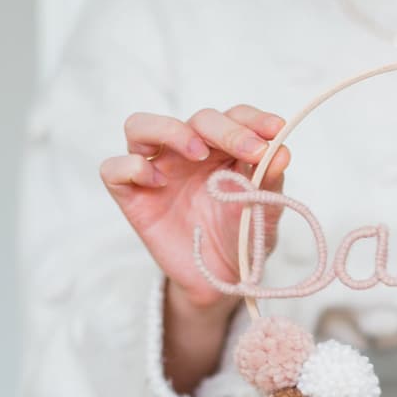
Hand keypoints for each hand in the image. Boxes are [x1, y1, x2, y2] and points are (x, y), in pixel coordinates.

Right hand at [100, 104, 290, 313]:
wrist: (223, 279)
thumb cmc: (242, 238)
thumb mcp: (264, 212)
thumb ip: (270, 181)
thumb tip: (282, 150)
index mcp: (224, 149)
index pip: (235, 117)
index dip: (254, 119)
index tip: (276, 130)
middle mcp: (187, 152)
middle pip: (197, 119)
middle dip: (226, 129)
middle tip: (251, 151)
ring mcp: (157, 170)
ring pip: (140, 126)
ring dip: (171, 131)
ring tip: (198, 153)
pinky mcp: (132, 195)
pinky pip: (114, 168)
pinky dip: (132, 167)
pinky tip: (158, 183)